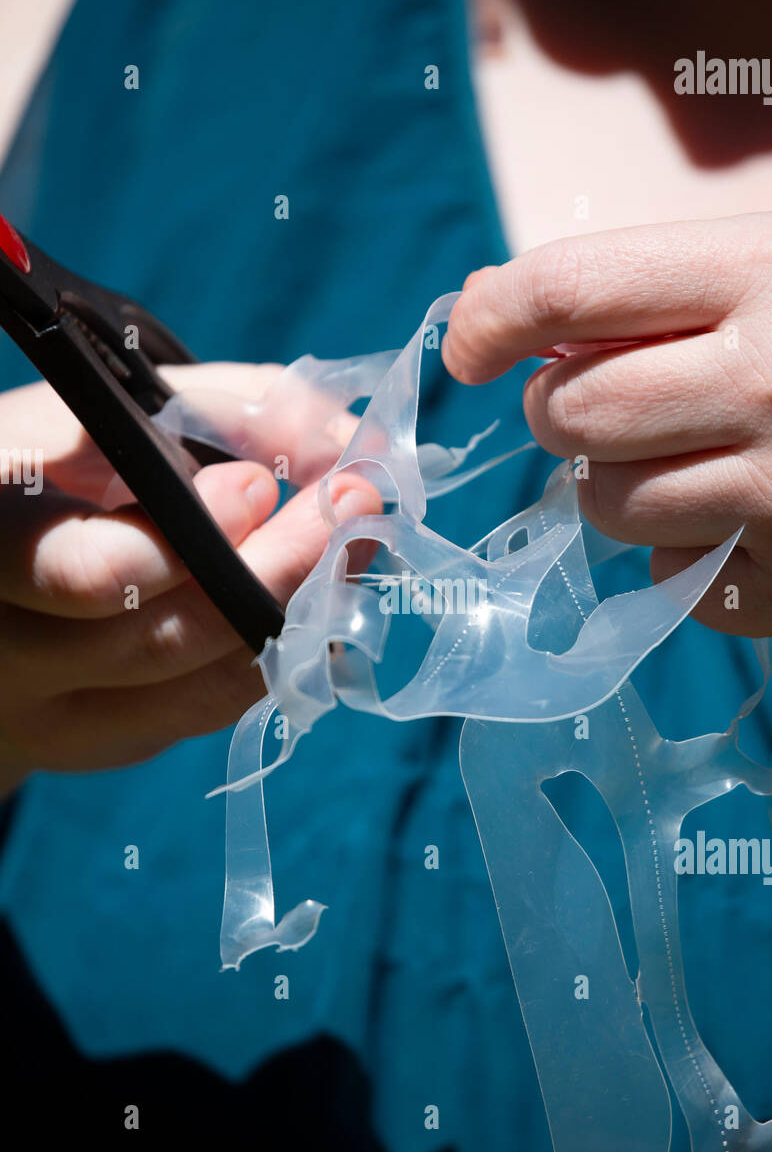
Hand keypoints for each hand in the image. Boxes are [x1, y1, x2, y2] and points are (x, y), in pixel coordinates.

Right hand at [0, 362, 378, 794]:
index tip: (257, 486)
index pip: (80, 573)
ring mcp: (52, 710)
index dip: (183, 542)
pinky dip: (282, 652)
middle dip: (277, 570)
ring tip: (357, 542)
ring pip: (199, 685)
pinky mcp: (103, 740)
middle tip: (354, 505)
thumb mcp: (113, 416)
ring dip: (300, 613)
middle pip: (159, 638)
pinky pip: (212, 708)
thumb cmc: (56, 470)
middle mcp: (11, 647)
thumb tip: (348, 436)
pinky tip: (327, 598)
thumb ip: (226, 411)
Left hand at [443, 210, 771, 657]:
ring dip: (614, 486)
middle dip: (558, 412)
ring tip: (688, 462)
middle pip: (570, 410)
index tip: (469, 340)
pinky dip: (680, 552)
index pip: (572, 286)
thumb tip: (498, 309)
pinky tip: (745, 524)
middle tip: (601, 407)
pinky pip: (667, 574)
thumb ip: (662, 289)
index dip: (492, 315)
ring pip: (603, 503)